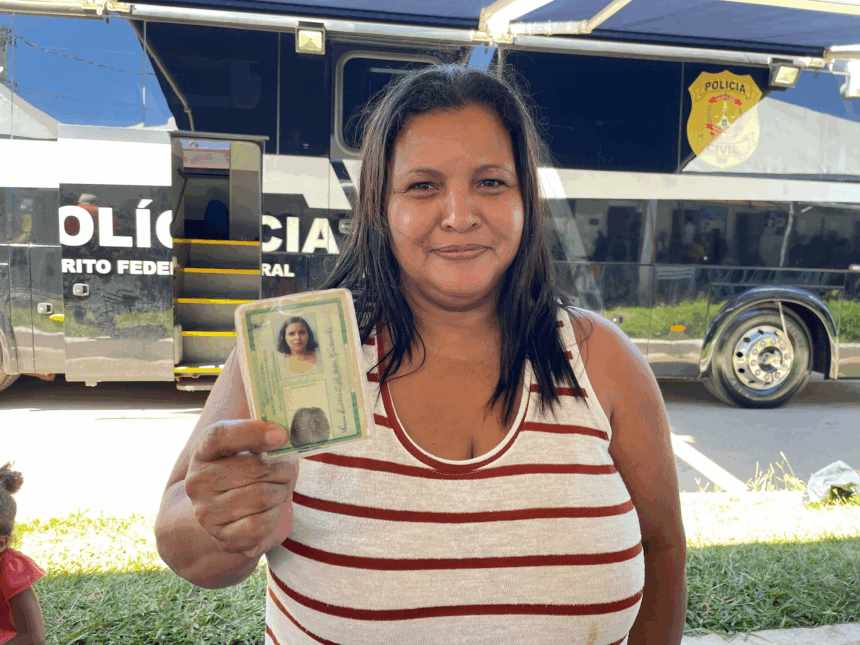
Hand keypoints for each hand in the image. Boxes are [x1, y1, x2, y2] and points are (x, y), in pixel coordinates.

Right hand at [185, 420, 297, 558]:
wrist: (245, 514)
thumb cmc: (257, 472)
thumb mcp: (260, 447)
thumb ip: (269, 436)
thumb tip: (282, 435)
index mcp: (204, 451)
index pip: (219, 436)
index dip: (251, 433)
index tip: (281, 435)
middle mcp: (197, 481)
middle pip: (253, 468)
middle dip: (281, 469)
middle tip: (286, 470)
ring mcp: (206, 512)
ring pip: (260, 497)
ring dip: (280, 493)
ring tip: (277, 491)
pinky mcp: (222, 538)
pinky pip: (259, 526)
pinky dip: (275, 517)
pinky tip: (272, 512)